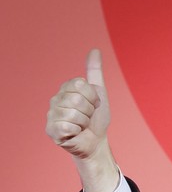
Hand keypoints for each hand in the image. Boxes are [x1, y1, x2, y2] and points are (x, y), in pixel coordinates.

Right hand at [46, 49, 117, 191]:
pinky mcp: (51, 129)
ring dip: (84, 122)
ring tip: (82, 125)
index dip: (93, 97)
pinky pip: (67, 125)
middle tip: (87, 117)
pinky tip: (75, 133)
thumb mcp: (99, 93)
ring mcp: (52, 114)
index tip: (93, 104)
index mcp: (66, 89)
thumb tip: (95, 50)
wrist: (96, 141)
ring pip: (74, 113)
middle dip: (89, 111)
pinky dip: (77, 131)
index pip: (81, 85)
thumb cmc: (96, 118)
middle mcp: (56, 99)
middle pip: (78, 99)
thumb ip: (95, 72)